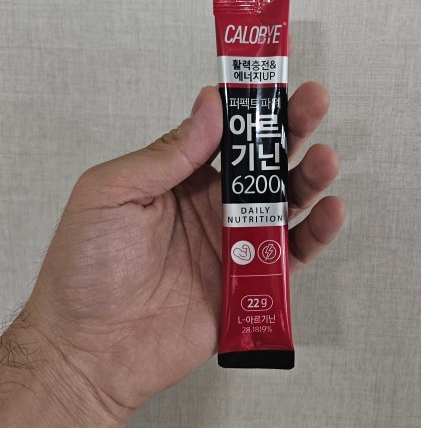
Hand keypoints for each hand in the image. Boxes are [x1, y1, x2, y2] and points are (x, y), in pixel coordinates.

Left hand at [26, 82, 344, 420]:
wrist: (88, 349)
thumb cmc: (85, 269)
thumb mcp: (112, 193)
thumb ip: (167, 153)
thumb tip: (209, 106)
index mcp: (180, 177)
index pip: (224, 129)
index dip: (249, 103)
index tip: (271, 78)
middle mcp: (213, 205)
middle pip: (263, 159)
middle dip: (291, 128)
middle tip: (314, 101)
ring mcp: (234, 243)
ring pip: (284, 201)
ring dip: (309, 176)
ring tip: (324, 158)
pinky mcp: (250, 283)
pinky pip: (292, 254)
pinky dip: (314, 233)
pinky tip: (328, 211)